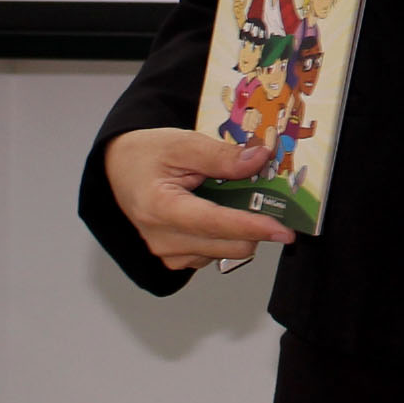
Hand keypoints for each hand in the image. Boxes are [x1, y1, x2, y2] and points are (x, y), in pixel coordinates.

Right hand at [105, 129, 293, 270]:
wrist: (120, 169)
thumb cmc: (146, 154)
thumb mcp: (182, 143)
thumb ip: (221, 155)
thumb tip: (260, 159)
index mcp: (160, 208)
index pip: (216, 224)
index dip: (253, 227)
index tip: (283, 230)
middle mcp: (163, 239)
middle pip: (229, 245)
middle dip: (255, 225)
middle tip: (268, 197)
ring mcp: (168, 253)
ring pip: (226, 252)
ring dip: (241, 229)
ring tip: (234, 198)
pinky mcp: (176, 259)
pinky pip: (215, 254)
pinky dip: (226, 235)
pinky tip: (219, 211)